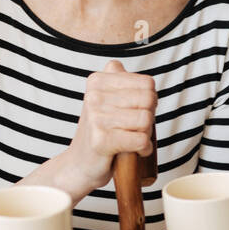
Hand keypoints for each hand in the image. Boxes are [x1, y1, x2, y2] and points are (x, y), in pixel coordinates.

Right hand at [64, 60, 156, 194]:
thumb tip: (116, 65)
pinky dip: (143, 149)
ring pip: (146, 121)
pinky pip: (141, 140)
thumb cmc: (100, 132)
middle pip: (148, 100)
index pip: (147, 83)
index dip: (149, 100)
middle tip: (133, 127)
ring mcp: (96, 117)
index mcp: (97, 81)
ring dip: (146, 135)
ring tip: (130, 138)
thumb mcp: (104, 100)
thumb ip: (112, 79)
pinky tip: (132, 151)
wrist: (79, 164)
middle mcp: (94, 96)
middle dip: (148, 117)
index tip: (135, 110)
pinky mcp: (101, 140)